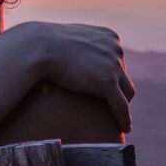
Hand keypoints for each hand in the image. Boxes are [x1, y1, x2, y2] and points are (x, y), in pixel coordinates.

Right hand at [6, 21, 135, 131]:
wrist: (39, 47)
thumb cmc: (47, 45)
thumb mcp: (70, 41)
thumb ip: (80, 48)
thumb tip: (76, 57)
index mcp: (109, 37)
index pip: (117, 61)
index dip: (113, 77)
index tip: (107, 90)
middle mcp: (116, 49)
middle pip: (123, 76)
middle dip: (118, 90)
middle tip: (110, 106)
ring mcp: (114, 65)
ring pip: (127, 92)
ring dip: (123, 106)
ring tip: (120, 120)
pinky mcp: (107, 82)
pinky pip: (121, 106)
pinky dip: (124, 118)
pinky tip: (124, 128)